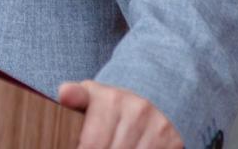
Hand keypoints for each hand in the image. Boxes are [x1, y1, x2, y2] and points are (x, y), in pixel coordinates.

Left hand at [57, 80, 181, 148]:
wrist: (151, 99)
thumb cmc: (110, 104)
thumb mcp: (90, 96)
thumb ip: (75, 97)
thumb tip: (64, 94)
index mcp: (111, 99)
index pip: (91, 144)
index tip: (80, 147)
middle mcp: (137, 111)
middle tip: (96, 146)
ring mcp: (158, 127)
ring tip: (112, 145)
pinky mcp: (173, 141)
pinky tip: (130, 147)